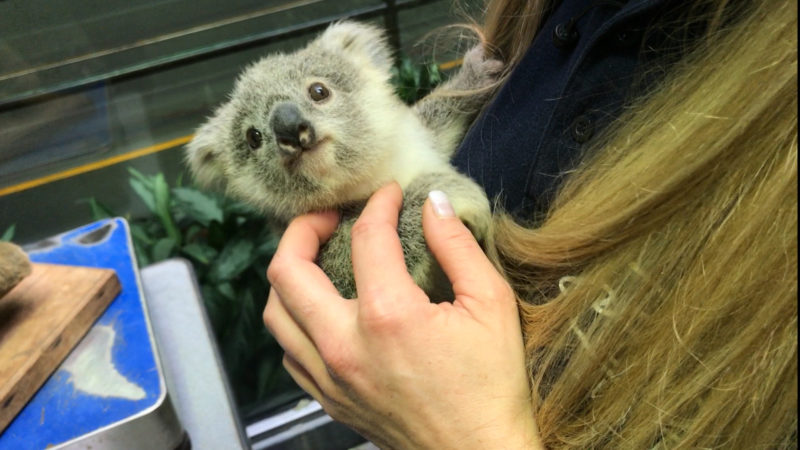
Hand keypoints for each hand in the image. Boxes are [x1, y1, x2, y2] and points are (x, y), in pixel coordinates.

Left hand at [263, 183, 541, 448]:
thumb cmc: (492, 385)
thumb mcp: (492, 305)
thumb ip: (457, 247)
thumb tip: (434, 203)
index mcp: (389, 316)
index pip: (365, 237)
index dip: (378, 204)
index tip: (390, 194)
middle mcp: (345, 345)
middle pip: (287, 270)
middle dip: (303, 228)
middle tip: (329, 217)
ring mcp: (330, 376)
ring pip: (276, 312)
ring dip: (289, 275)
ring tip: (316, 258)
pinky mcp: (329, 399)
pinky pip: (289, 351)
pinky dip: (295, 319)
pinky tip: (322, 310)